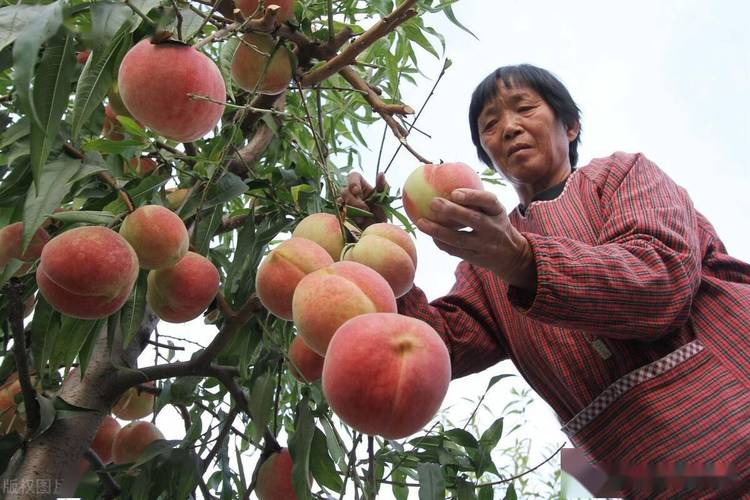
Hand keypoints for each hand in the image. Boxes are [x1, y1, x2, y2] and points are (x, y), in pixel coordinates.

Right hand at [339, 172, 388, 228]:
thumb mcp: (385, 199)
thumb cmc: (380, 212)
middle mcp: (351, 193)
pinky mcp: (342, 215)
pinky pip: (340, 214)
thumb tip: (380, 174)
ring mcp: (345, 204)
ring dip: (352, 210)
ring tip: (362, 219)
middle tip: (365, 209)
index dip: (352, 182)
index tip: (357, 191)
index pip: (352, 176)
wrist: (378, 229)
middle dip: (354, 200)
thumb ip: (383, 186)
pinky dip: (349, 218)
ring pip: (341, 202)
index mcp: (360, 185)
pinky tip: (358, 222)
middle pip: (344, 191)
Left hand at [416, 189, 536, 289]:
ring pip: (460, 239)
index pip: (488, 201)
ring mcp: (485, 246)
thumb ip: (476, 200)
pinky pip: (455, 251)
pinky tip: (429, 234)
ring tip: (421, 222)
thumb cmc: (495, 224)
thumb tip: (444, 179)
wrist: (512, 255)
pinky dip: (440, 242)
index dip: (472, 196)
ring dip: (438, 231)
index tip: (454, 192)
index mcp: (498, 212)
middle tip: (432, 202)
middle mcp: (494, 229)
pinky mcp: (476, 258)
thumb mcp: (494, 210)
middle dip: (452, 211)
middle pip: (473, 220)